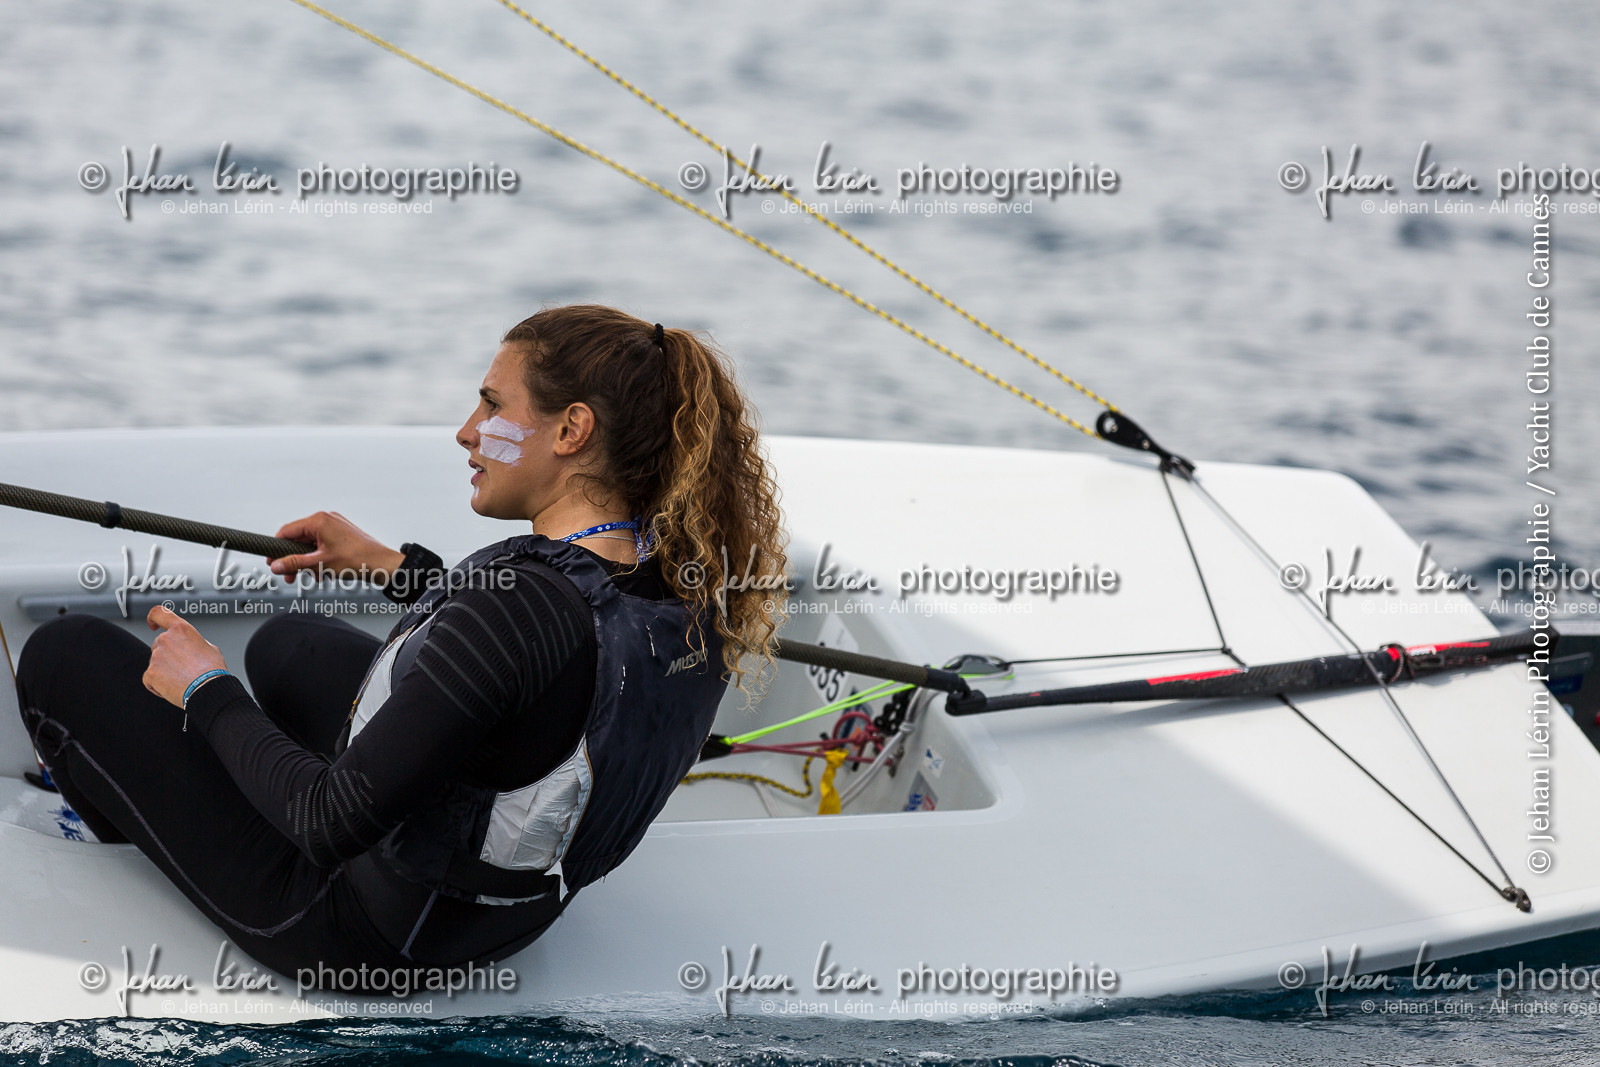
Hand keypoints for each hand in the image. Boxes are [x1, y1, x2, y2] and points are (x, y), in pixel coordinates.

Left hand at [144, 605, 226, 707]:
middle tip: (182, 667)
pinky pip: (149, 679)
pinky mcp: (150, 673)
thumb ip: (193, 642)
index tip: (153, 624)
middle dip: (167, 654)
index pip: (159, 613)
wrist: (208, 689)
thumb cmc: (212, 670)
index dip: (153, 618)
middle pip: (159, 644)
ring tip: (181, 680)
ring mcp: (156, 656)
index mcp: (181, 629)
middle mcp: (166, 639)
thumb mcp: (210, 648)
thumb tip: (189, 646)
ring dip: (164, 670)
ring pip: (154, 662)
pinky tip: (172, 688)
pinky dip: (157, 684)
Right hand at [268, 511, 405, 584]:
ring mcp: (335, 526)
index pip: (287, 531)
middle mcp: (326, 519)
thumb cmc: (357, 561)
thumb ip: (294, 563)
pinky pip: (323, 545)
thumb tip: (275, 566)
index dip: (276, 548)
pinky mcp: (342, 534)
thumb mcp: (320, 564)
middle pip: (298, 539)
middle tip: (289, 577)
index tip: (271, 563)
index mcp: (319, 521)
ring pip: (311, 544)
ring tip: (313, 577)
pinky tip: (324, 574)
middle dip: (294, 560)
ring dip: (308, 562)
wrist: (383, 564)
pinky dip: (319, 559)